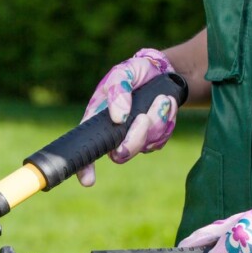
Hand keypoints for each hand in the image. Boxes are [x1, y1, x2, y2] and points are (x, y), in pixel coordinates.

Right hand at [77, 48, 175, 186]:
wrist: (162, 73)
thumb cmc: (135, 73)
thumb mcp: (122, 72)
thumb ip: (118, 91)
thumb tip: (118, 118)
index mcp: (97, 122)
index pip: (85, 150)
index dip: (84, 168)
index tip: (88, 180)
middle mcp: (113, 136)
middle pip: (120, 154)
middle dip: (136, 137)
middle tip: (143, 116)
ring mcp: (134, 139)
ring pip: (145, 145)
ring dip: (157, 121)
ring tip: (162, 99)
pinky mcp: (152, 140)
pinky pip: (161, 140)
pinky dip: (167, 120)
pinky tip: (166, 104)